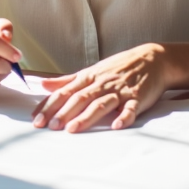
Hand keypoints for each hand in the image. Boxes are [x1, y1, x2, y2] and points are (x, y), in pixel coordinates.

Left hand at [31, 43, 167, 132]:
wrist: (153, 58)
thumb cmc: (119, 67)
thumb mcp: (92, 70)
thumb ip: (67, 80)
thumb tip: (43, 85)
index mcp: (89, 78)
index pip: (65, 92)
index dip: (50, 105)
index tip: (36, 119)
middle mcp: (102, 84)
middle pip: (79, 98)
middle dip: (63, 113)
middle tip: (49, 127)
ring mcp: (120, 91)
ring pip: (100, 104)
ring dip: (86, 116)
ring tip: (72, 129)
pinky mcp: (137, 97)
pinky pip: (130, 108)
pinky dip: (124, 117)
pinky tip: (116, 126)